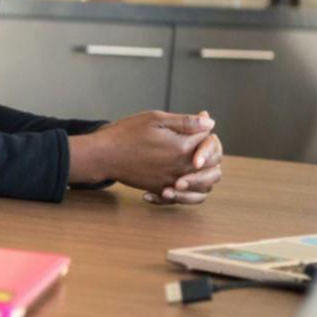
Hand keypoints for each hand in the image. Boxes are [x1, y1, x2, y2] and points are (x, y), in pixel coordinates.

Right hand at [69, 110, 217, 199]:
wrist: (103, 155)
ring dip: (204, 173)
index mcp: (182, 147)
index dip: (205, 128)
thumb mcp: (156, 119)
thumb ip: (185, 122)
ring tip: (196, 161)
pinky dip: (187, 189)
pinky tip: (179, 177)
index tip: (199, 120)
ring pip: (204, 184)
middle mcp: (181, 168)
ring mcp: (171, 182)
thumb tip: (210, 123)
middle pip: (213, 163)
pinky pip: (184, 197)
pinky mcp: (161, 190)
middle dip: (209, 150)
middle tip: (199, 140)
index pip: (209, 139)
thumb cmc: (126, 134)